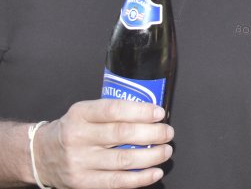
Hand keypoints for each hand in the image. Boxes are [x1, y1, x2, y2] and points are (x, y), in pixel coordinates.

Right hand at [34, 99, 172, 188]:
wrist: (41, 155)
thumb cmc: (73, 130)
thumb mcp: (85, 112)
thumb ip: (112, 111)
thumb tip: (151, 114)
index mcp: (80, 114)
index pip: (114, 110)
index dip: (140, 111)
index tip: (159, 113)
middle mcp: (78, 137)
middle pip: (122, 135)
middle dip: (152, 134)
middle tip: (167, 132)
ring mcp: (79, 162)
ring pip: (123, 160)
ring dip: (151, 156)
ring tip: (165, 151)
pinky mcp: (82, 182)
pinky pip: (116, 182)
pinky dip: (140, 178)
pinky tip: (154, 172)